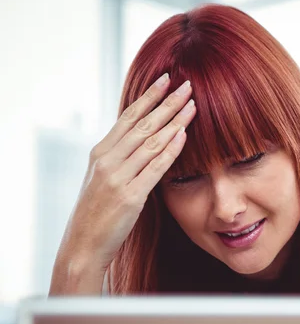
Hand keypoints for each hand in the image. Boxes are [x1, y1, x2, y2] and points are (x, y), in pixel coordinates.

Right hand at [52, 74, 195, 290]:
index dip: (148, 96)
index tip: (166, 79)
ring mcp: (117, 178)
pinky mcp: (130, 197)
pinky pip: (155, 168)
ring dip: (174, 122)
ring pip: (151, 142)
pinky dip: (170, 150)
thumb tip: (143, 139)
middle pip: (143, 125)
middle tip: (187, 85)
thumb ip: (120, 158)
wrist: (83, 244)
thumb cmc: (97, 212)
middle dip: (167, 103)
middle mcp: (107, 160)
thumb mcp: (103, 178)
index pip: (128, 117)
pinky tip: (184, 136)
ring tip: (193, 105)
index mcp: (100, 153)